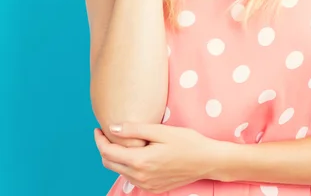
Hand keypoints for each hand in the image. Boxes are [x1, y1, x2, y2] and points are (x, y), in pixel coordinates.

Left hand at [94, 123, 220, 192]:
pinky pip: (131, 177)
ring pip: (119, 171)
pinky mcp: (152, 188)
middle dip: (104, 148)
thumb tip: (112, 128)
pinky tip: (136, 153)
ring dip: (115, 157)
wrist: (207, 161)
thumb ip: (135, 129)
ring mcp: (145, 185)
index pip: (108, 152)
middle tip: (106, 133)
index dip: (99, 140)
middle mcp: (139, 177)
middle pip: (109, 163)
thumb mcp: (162, 131)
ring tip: (121, 141)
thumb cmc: (188, 142)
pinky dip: (127, 165)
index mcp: (140, 161)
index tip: (98, 129)